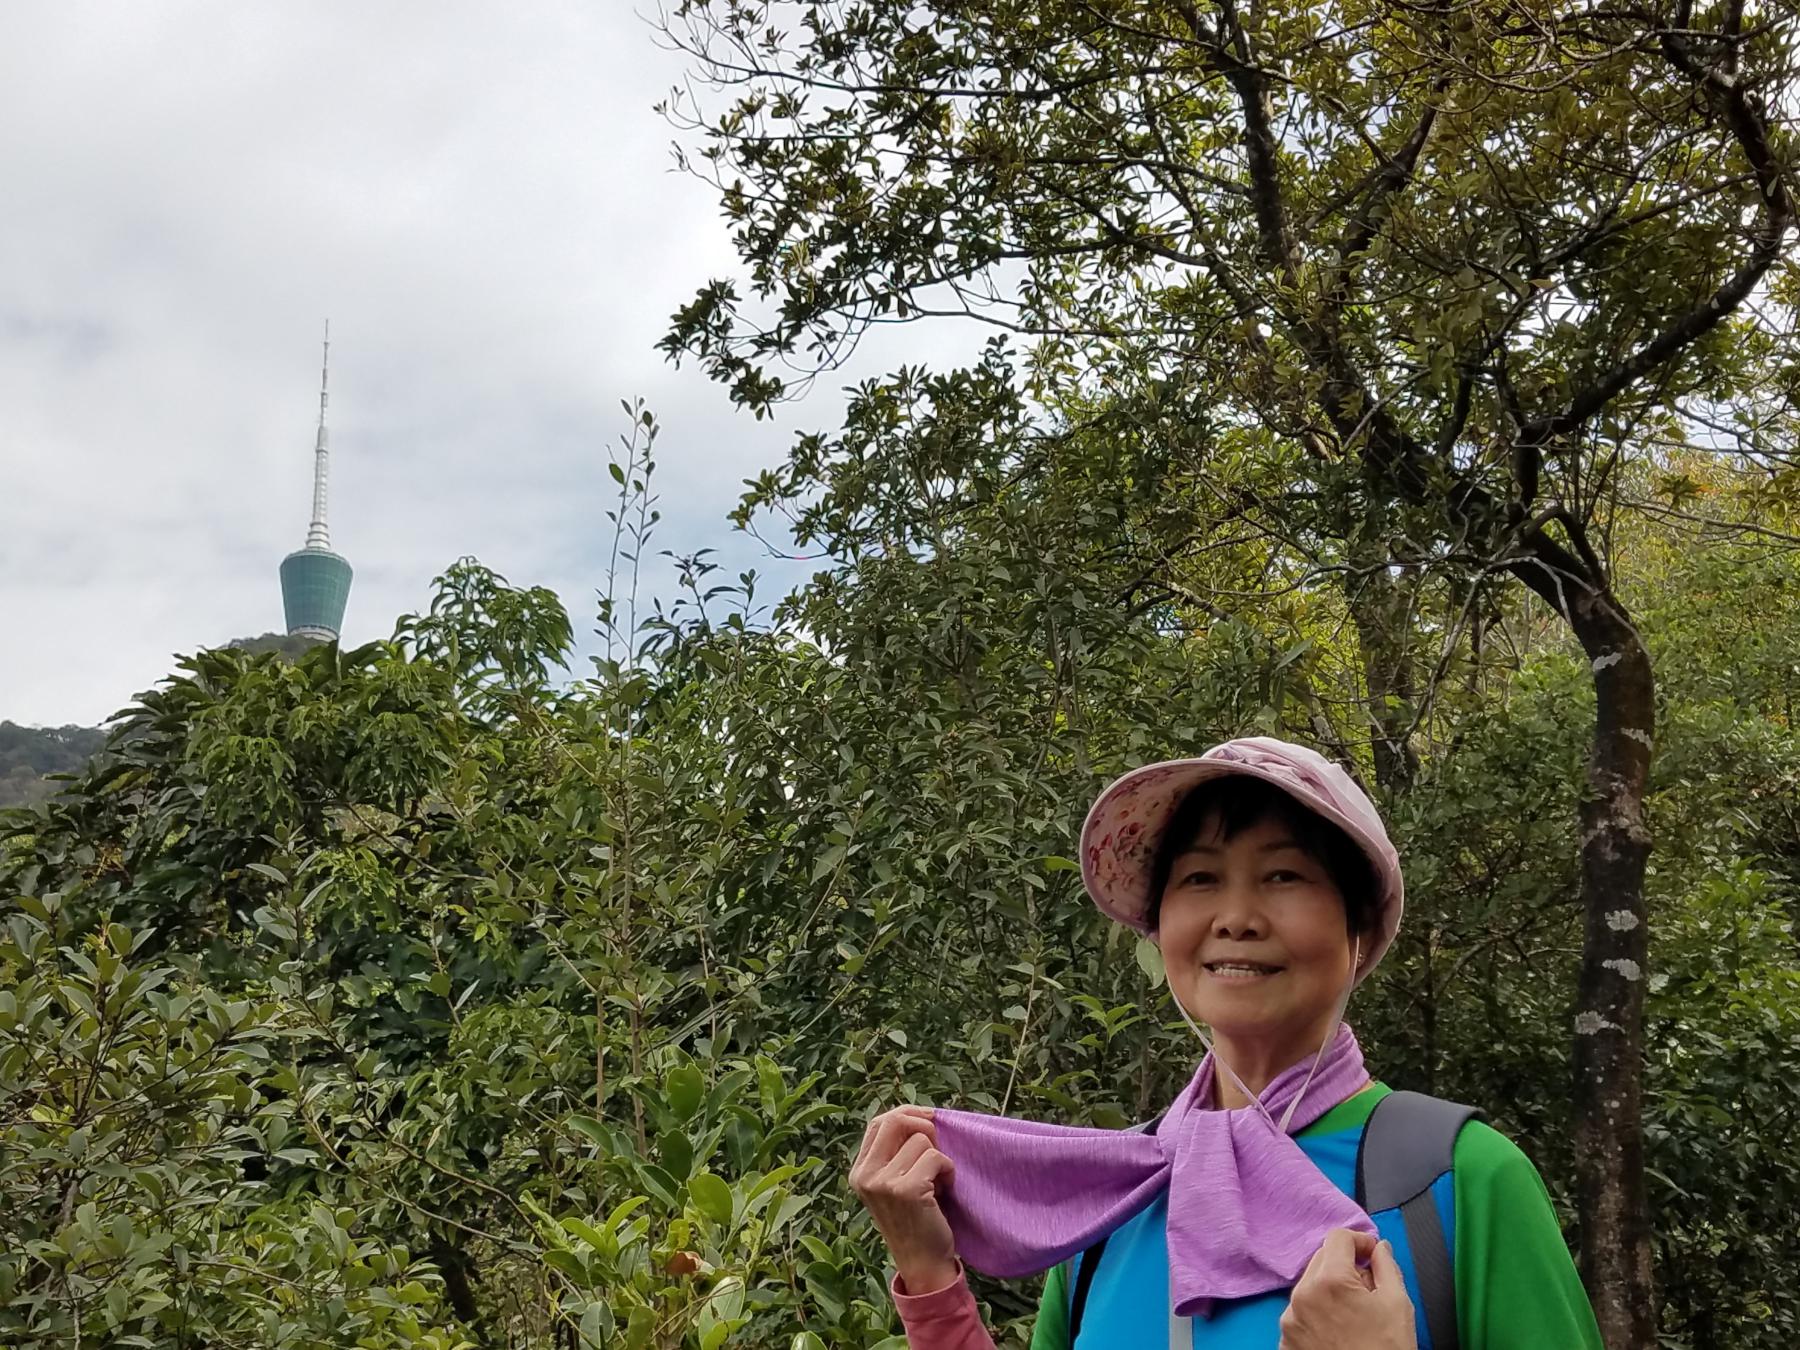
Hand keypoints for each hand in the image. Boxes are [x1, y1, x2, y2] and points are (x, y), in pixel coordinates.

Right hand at [849, 1105, 959, 1294]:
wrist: (923, 1263)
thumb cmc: (915, 1219)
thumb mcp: (893, 1184)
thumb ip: (894, 1153)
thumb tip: (918, 1115)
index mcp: (859, 1171)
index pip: (878, 1122)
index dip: (905, 1114)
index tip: (928, 1118)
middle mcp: (865, 1176)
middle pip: (895, 1120)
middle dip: (924, 1125)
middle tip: (937, 1147)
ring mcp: (883, 1183)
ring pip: (921, 1139)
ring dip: (938, 1157)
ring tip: (937, 1182)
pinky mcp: (905, 1190)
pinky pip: (936, 1157)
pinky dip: (949, 1170)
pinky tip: (945, 1189)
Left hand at [1278, 1229, 1414, 1349]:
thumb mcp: (1398, 1305)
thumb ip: (1387, 1267)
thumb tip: (1379, 1248)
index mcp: (1330, 1280)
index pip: (1338, 1237)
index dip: (1360, 1241)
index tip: (1372, 1254)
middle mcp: (1302, 1295)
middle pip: (1322, 1259)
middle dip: (1346, 1265)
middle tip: (1369, 1288)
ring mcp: (1290, 1319)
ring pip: (1310, 1286)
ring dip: (1330, 1290)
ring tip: (1354, 1315)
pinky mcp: (1286, 1340)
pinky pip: (1301, 1312)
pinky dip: (1318, 1313)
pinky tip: (1339, 1331)